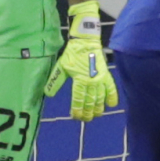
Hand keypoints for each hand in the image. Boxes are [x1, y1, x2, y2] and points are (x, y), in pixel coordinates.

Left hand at [45, 1, 116, 120]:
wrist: (86, 41)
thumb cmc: (72, 54)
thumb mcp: (61, 66)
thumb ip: (55, 81)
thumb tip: (47, 94)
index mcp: (79, 80)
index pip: (78, 99)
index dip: (77, 110)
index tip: (75, 117)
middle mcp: (91, 81)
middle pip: (90, 101)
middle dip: (88, 112)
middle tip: (86, 119)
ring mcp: (100, 78)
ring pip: (100, 97)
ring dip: (98, 108)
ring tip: (96, 115)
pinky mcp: (106, 74)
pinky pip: (111, 88)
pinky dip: (112, 96)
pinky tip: (111, 105)